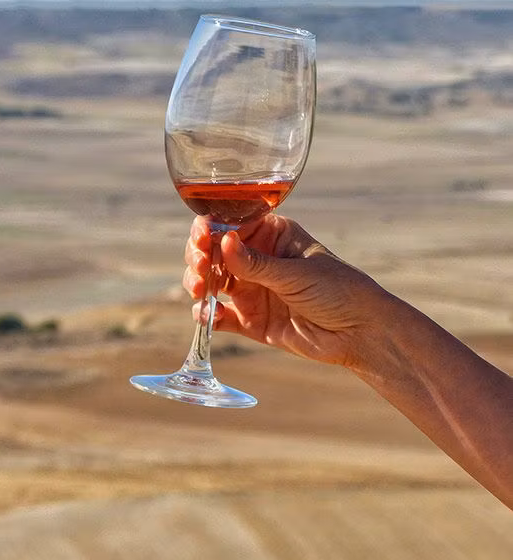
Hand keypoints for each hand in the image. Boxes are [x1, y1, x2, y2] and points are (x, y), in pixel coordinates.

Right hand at [183, 214, 387, 368]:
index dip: (210, 230)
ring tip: (200, 290)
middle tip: (198, 267)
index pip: (230, 225)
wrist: (361, 334)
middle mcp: (257, 259)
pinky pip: (220, 316)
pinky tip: (207, 314)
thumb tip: (222, 241)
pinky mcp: (251, 320)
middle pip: (213, 252)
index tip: (202, 239)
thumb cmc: (339, 290)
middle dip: (198, 257)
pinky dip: (208, 315)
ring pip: (210, 282)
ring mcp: (252, 290)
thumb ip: (256, 263)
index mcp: (272, 235)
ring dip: (198, 283)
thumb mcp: (296, 273)